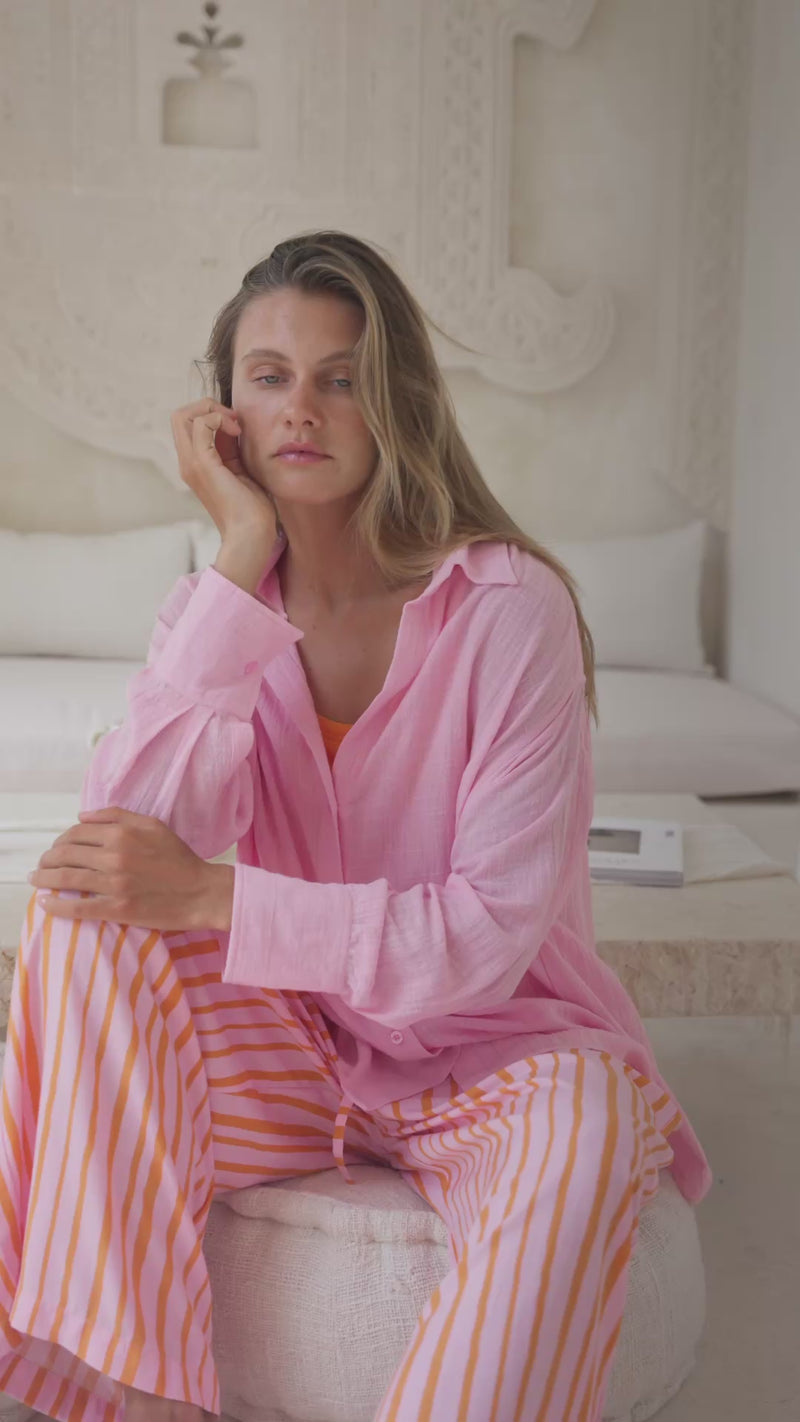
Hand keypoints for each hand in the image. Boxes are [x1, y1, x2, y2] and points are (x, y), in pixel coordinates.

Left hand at [27, 806, 223, 931]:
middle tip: (42, 865)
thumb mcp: (152, 825)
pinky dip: (56, 905)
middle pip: (65, 854)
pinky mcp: (116, 908)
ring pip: (66, 878)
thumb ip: (116, 816)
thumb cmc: (179, 858)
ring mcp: (114, 883)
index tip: (57, 848)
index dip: (61, 840)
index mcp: (121, 833)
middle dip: (47, 859)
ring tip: (36, 880)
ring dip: (44, 879)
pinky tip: (45, 903)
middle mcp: (114, 856)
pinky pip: (77, 908)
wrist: (200, 892)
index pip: (76, 833)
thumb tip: (82, 816)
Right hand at [170, 396, 277, 545]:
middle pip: (179, 416)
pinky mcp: (202, 465)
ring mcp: (191, 464)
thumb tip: (235, 425)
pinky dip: (219, 418)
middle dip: (208, 406)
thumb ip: (232, 449)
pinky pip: (200, 425)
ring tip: (235, 427)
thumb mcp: (240, 470)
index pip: (187, 424)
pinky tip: (237, 432)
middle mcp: (187, 463)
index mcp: (194, 464)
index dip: (210, 414)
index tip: (236, 426)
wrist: (251, 534)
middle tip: (233, 421)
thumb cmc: (252, 509)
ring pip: (182, 415)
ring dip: (213, 411)